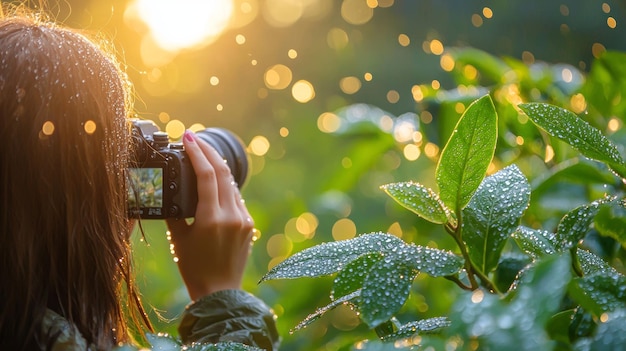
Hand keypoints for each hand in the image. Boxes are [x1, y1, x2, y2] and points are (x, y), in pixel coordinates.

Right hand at [166, 130, 253, 300]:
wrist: (220, 292)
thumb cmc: (194, 268)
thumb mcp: (178, 239)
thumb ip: (176, 211)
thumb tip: (170, 188)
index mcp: (212, 219)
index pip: (207, 175)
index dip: (197, 153)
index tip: (188, 137)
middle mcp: (232, 216)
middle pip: (222, 173)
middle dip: (208, 151)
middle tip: (194, 138)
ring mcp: (243, 219)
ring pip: (230, 183)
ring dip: (216, 166)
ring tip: (201, 155)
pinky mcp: (248, 224)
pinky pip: (236, 197)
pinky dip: (224, 185)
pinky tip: (214, 180)